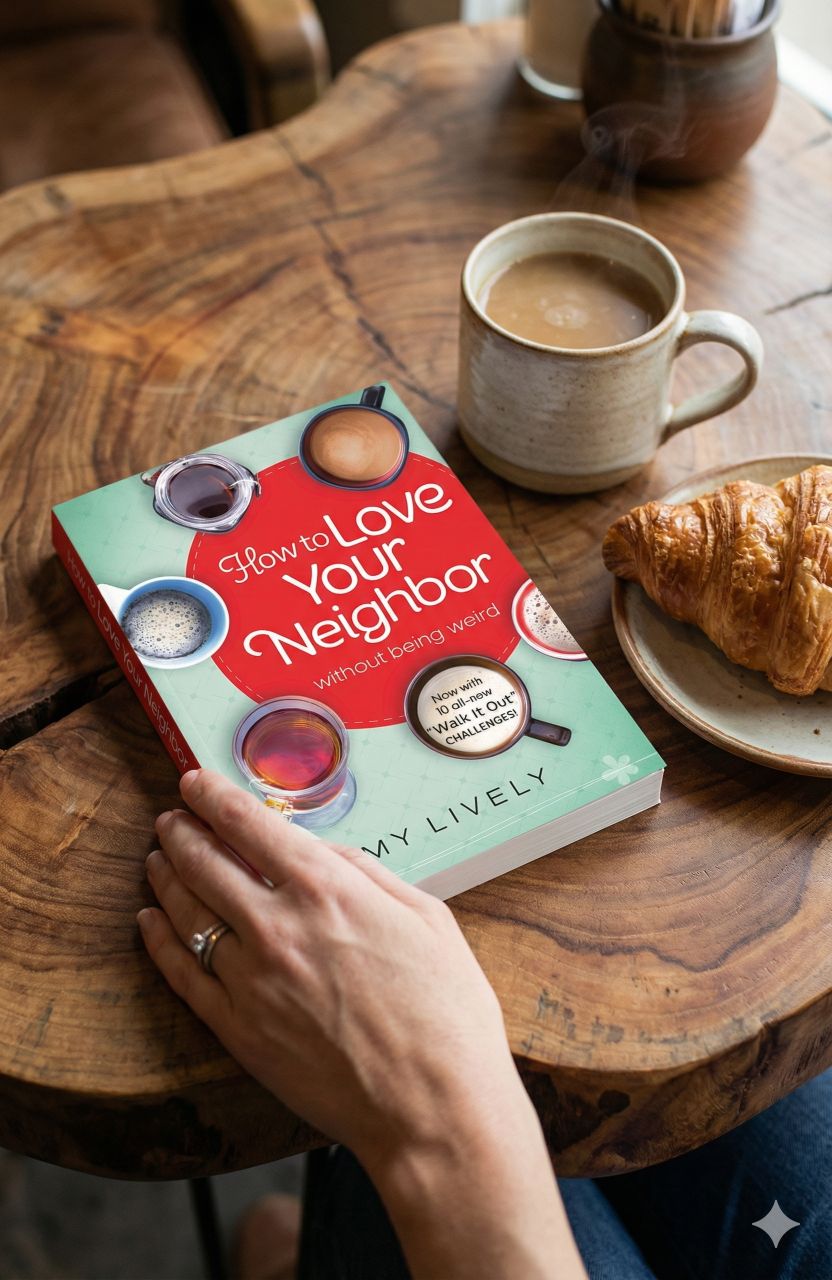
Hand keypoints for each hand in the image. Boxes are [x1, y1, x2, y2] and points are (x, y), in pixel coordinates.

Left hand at [138, 769, 515, 1169]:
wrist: (433, 1107)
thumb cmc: (447, 1013)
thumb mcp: (428, 917)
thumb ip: (370, 874)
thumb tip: (325, 854)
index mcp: (327, 889)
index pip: (249, 824)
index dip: (214, 796)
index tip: (196, 781)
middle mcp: (278, 925)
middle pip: (205, 861)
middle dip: (182, 830)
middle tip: (170, 816)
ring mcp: (250, 979)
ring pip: (186, 911)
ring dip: (166, 875)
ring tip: (157, 857)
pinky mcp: (237, 1029)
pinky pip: (181, 973)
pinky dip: (158, 939)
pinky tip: (149, 920)